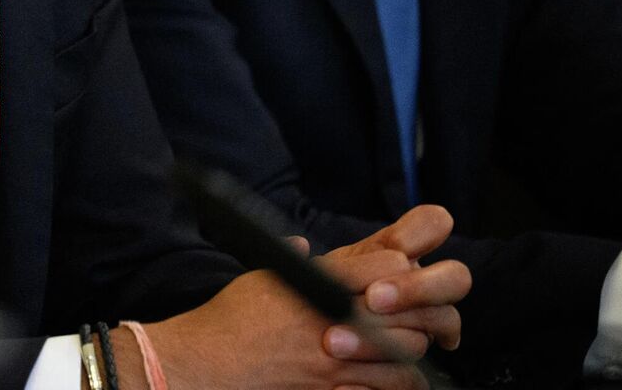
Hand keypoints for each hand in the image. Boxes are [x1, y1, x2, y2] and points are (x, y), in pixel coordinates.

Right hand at [139, 205, 468, 389]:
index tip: (395, 275)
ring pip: (407, 349)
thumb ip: (290, 260)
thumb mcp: (260, 276)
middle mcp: (333, 317)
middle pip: (405, 308)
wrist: (208, 364)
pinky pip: (389, 386)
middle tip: (407, 310)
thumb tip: (305, 246)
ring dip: (410, 345)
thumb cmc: (229, 320)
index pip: (386, 266)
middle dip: (413, 307)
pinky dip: (399, 380)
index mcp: (316, 282)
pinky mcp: (336, 388)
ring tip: (403, 343)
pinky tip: (394, 376)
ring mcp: (338, 358)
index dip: (398, 269)